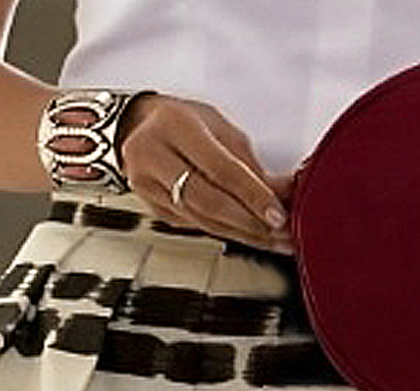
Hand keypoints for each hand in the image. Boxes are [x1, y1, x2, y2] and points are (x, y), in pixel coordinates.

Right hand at [118, 93, 294, 253]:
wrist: (136, 129)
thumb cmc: (179, 122)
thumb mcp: (216, 125)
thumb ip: (247, 160)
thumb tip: (282, 191)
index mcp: (175, 126)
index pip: (220, 169)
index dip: (253, 195)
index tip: (278, 213)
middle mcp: (155, 157)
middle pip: (209, 202)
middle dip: (250, 222)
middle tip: (280, 232)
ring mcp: (149, 188)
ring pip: (203, 221)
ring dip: (243, 234)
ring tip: (273, 240)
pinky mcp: (155, 211)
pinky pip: (196, 226)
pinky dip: (227, 232)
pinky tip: (248, 236)